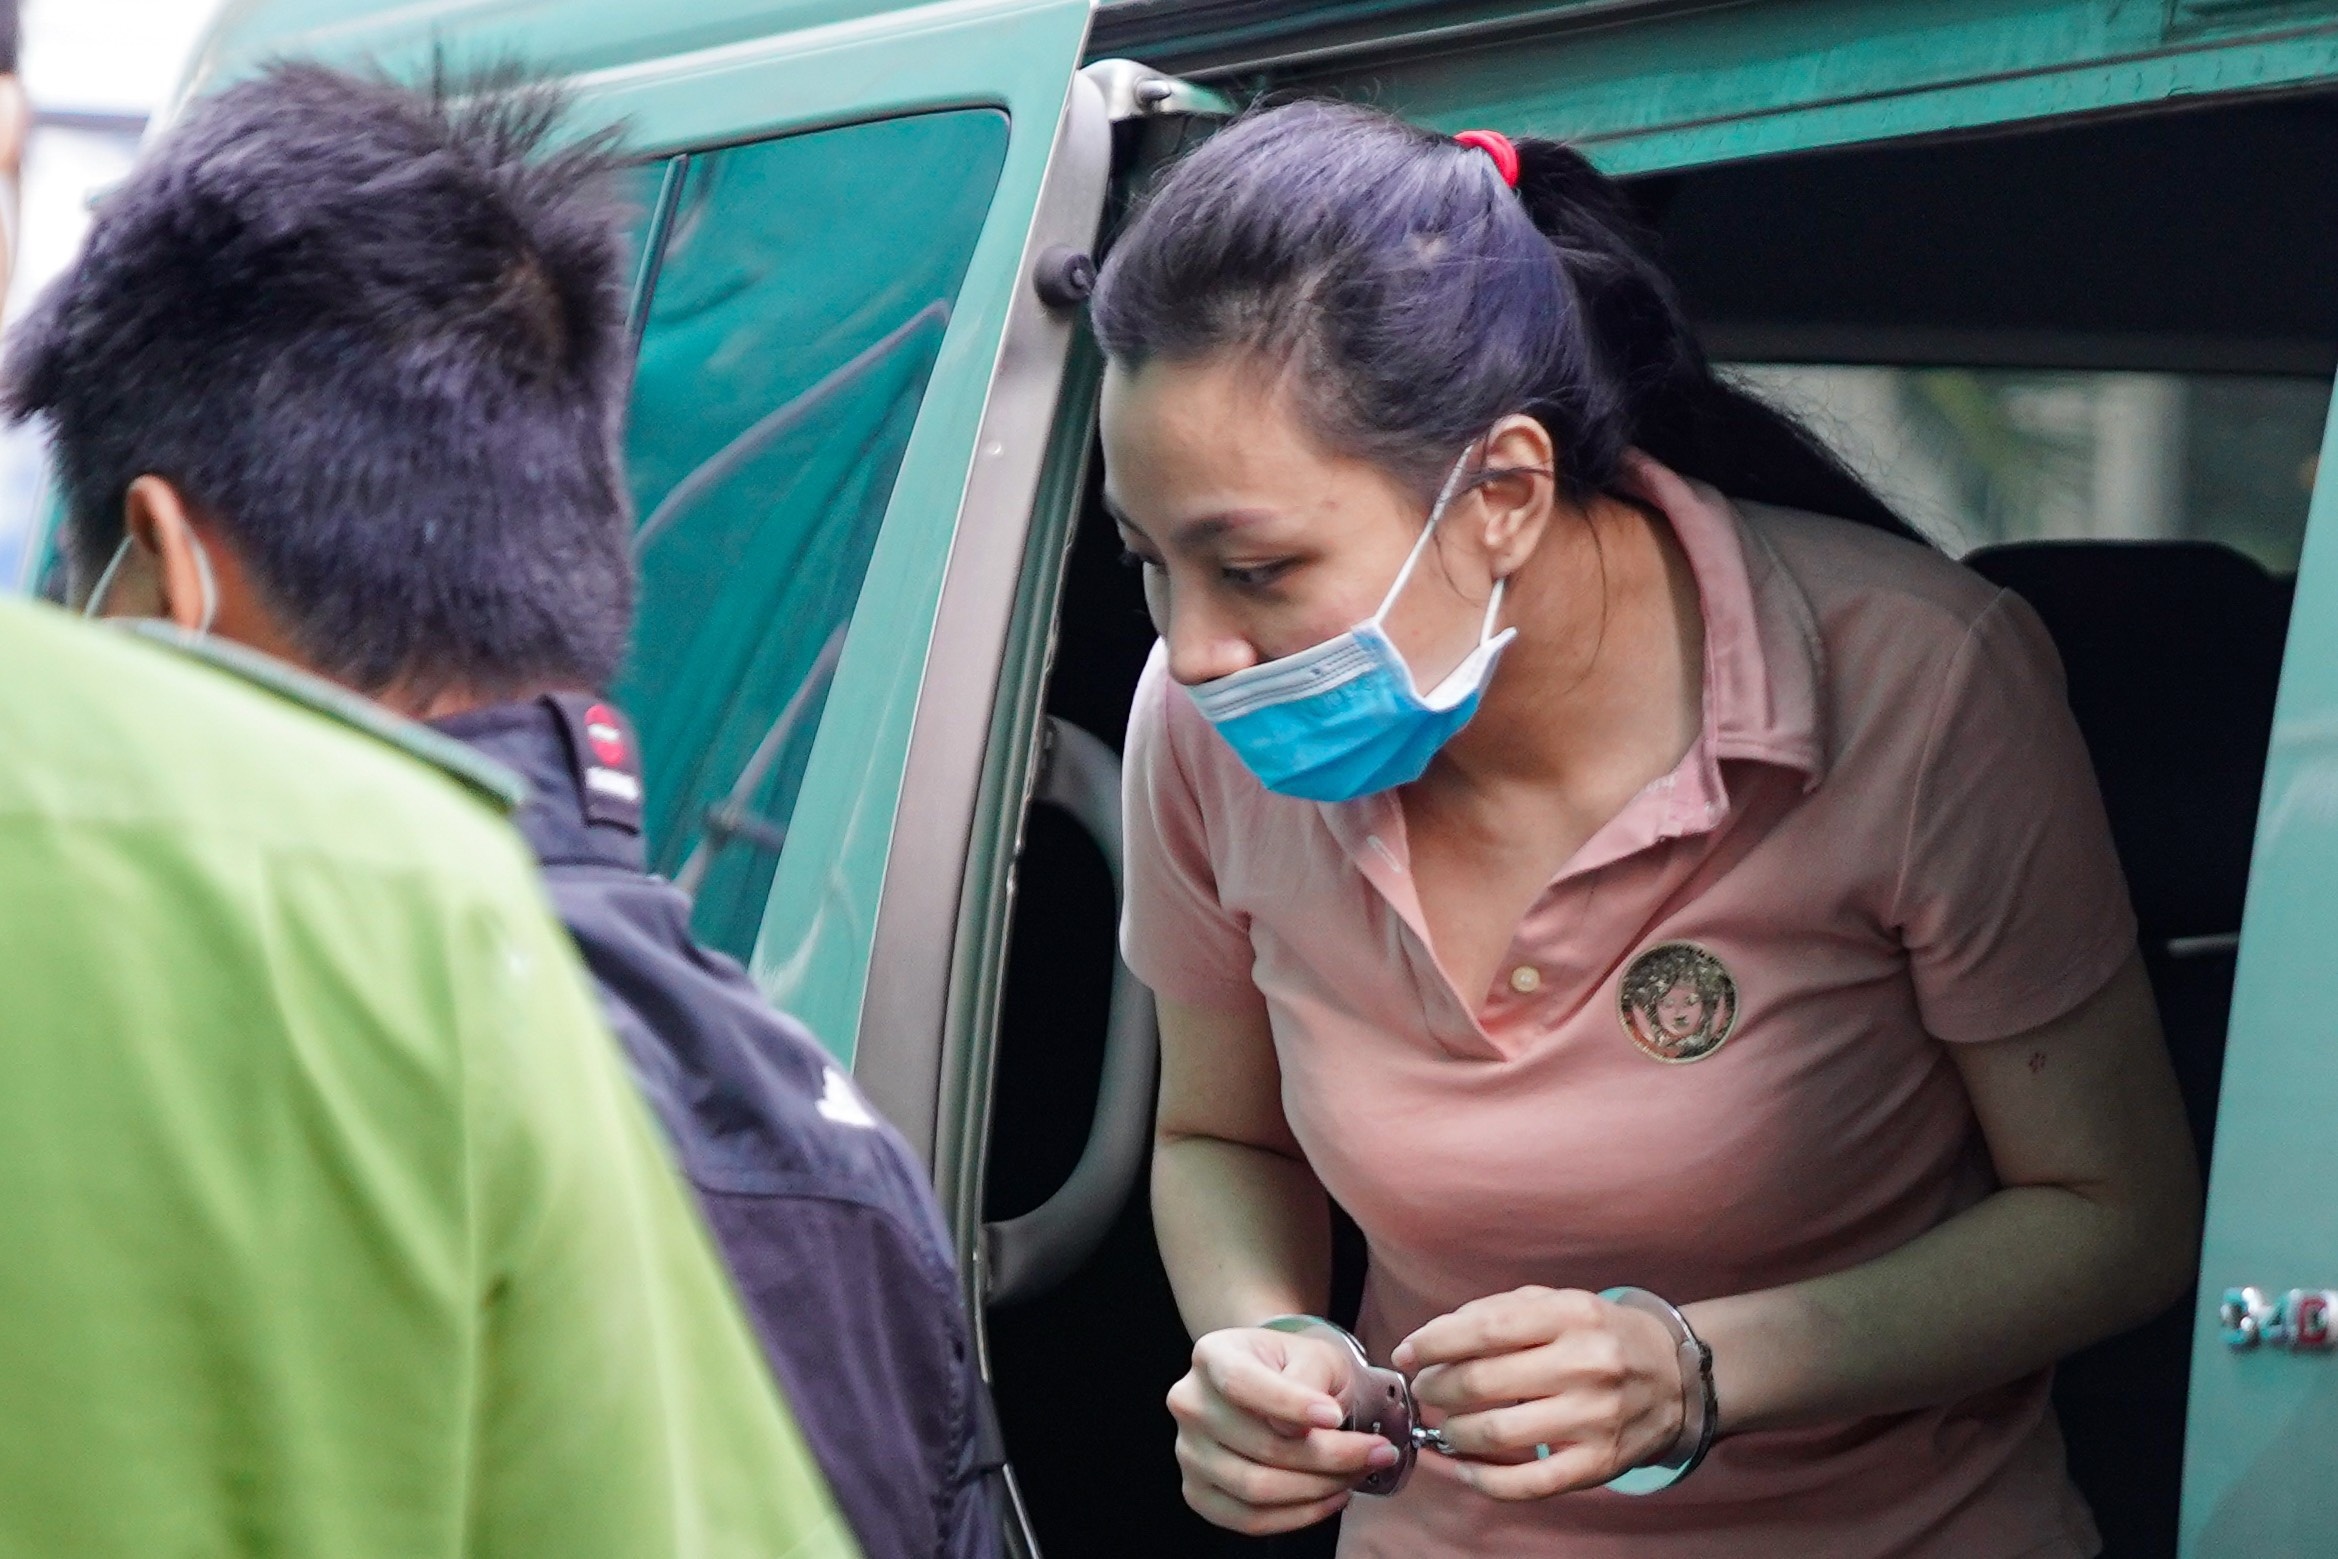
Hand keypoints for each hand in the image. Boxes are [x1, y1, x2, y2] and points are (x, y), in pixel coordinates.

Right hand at [1167, 1326, 1401, 1532]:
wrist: (1276, 1383)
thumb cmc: (1296, 1366)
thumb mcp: (1312, 1353)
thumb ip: (1307, 1377)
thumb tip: (1298, 1429)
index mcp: (1211, 1355)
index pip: (1242, 1384)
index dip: (1290, 1404)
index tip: (1336, 1417)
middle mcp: (1190, 1403)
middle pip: (1261, 1445)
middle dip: (1331, 1456)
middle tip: (1379, 1452)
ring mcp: (1188, 1452)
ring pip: (1257, 1488)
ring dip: (1320, 1488)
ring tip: (1359, 1473)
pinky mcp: (1199, 1493)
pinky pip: (1250, 1520)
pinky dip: (1300, 1515)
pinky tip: (1333, 1495)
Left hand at [1393, 1287, 1683, 1499]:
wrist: (1676, 1376)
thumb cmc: (1598, 1335)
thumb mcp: (1556, 1303)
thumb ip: (1495, 1313)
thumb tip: (1429, 1341)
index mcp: (1570, 1315)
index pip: (1484, 1329)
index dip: (1434, 1343)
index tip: (1407, 1353)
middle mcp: (1585, 1364)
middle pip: (1483, 1382)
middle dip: (1438, 1388)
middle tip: (1426, 1388)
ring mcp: (1595, 1418)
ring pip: (1498, 1433)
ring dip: (1455, 1432)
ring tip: (1447, 1425)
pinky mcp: (1600, 1463)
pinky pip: (1529, 1483)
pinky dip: (1485, 1480)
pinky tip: (1466, 1467)